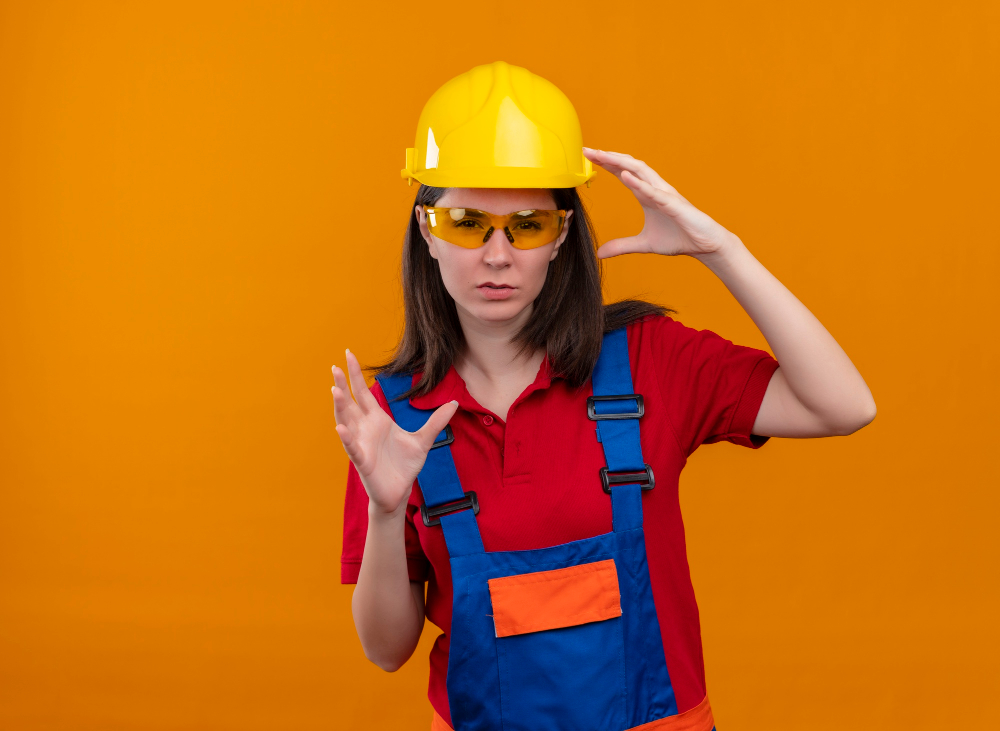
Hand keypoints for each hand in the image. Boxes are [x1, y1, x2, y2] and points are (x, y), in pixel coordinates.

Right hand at [332, 350, 458, 516]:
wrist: (399, 492)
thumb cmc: (405, 466)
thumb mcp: (424, 440)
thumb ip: (436, 421)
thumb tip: (454, 403)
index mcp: (377, 420)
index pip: (363, 392)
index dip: (356, 374)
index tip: (348, 354)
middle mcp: (365, 428)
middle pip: (351, 402)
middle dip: (342, 384)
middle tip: (335, 366)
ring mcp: (361, 444)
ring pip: (346, 421)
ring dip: (340, 406)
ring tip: (335, 390)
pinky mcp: (362, 461)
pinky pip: (352, 448)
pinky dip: (347, 438)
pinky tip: (341, 427)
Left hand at [583, 148, 738, 258]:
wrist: (705, 245)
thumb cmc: (678, 238)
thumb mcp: (643, 244)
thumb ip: (622, 246)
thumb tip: (600, 253)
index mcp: (646, 194)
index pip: (623, 173)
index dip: (606, 164)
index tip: (587, 158)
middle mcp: (655, 189)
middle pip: (629, 166)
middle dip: (608, 157)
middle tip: (587, 150)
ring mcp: (665, 194)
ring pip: (641, 171)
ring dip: (621, 162)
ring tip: (602, 156)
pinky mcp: (674, 205)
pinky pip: (655, 191)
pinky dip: (639, 183)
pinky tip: (625, 176)